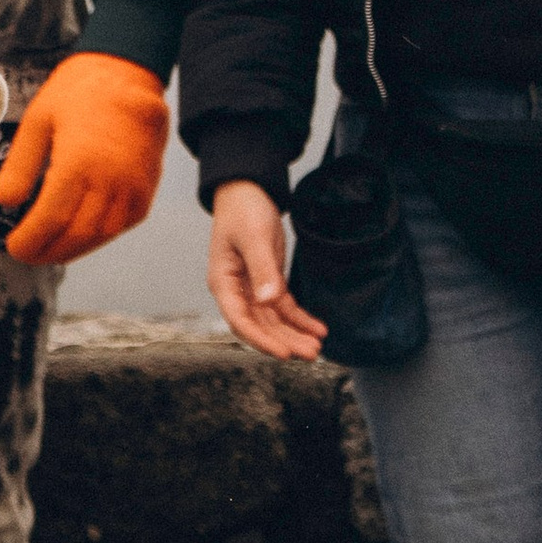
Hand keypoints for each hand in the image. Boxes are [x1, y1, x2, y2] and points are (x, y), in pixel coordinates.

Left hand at [0, 52, 168, 266]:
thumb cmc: (79, 94)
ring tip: (50, 250)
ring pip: (100, 236)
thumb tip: (4, 202)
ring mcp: (132, 188)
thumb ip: (20, 166)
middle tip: (28, 253)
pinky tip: (79, 235)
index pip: (50, 220)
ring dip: (72, 250)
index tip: (14, 247)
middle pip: (75, 235)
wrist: (129, 75)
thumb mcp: (38, 121)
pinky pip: (121, 225)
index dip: (30, 241)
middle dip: (48, 251)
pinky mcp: (146, 190)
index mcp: (78, 164)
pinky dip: (98, 237)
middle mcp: (110, 181)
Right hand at [209, 179, 326, 360]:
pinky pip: (284, 307)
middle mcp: (236, 291)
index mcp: (223, 282)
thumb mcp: (254, 237)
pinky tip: (318, 327)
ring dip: (294, 334)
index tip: (284, 353)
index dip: (261, 340)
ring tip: (318, 346)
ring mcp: (252, 288)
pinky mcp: (268, 282)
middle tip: (311, 353)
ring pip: (273, 320)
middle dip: (285, 341)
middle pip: (260, 325)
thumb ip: (262, 269)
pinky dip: (300, 318)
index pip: (240, 320)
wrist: (248, 190)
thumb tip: (268, 301)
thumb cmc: (243, 209)